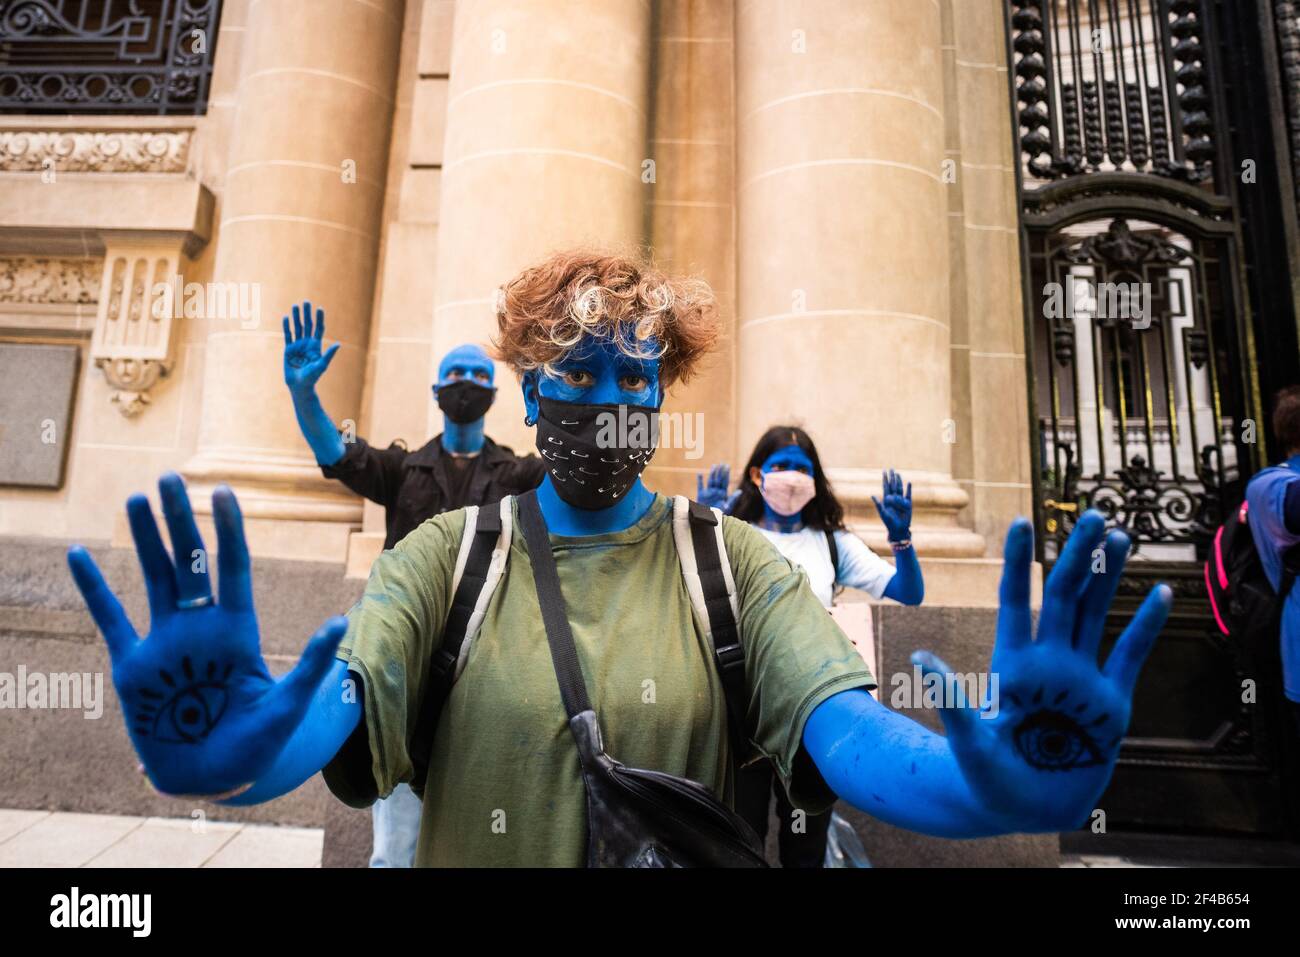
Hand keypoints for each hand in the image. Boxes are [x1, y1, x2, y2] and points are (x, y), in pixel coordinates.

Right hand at [66, 473, 347, 795]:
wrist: (214, 779)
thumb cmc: (257, 744)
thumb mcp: (288, 706)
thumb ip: (310, 664)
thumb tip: (341, 621)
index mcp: (238, 630)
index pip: (232, 568)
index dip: (227, 531)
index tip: (222, 492)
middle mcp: (201, 627)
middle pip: (190, 562)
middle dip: (180, 521)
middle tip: (170, 477)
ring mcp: (166, 644)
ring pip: (153, 578)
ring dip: (144, 540)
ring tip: (136, 497)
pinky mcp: (134, 668)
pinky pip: (109, 620)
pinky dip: (94, 589)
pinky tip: (78, 554)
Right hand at [282, 300, 339, 394]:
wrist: (299, 385)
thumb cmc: (312, 377)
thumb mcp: (322, 365)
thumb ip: (328, 354)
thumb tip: (338, 345)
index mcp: (316, 346)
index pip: (318, 329)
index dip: (319, 319)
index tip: (319, 308)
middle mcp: (307, 344)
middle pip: (307, 325)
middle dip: (307, 314)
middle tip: (306, 302)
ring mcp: (297, 345)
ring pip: (297, 328)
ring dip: (296, 317)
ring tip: (295, 306)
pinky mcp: (288, 349)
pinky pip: (287, 335)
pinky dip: (286, 326)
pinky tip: (286, 318)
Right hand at [696, 463, 739, 511]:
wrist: (709, 519)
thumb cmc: (719, 514)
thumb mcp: (728, 507)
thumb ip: (733, 499)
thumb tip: (740, 491)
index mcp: (723, 493)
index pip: (725, 481)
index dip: (726, 474)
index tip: (727, 466)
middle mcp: (716, 491)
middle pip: (718, 479)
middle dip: (720, 472)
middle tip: (722, 463)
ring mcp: (709, 492)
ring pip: (711, 481)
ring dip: (712, 474)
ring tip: (714, 466)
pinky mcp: (701, 495)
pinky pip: (700, 485)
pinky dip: (700, 480)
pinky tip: (700, 473)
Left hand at [872, 469, 911, 541]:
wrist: (898, 529)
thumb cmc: (889, 522)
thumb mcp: (882, 513)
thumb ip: (878, 504)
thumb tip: (872, 495)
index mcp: (886, 500)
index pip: (886, 487)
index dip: (885, 479)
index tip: (884, 471)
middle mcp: (893, 498)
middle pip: (893, 485)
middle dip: (892, 477)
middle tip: (891, 469)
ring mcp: (900, 500)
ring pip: (900, 488)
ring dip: (899, 481)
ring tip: (898, 474)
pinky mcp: (907, 504)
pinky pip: (908, 494)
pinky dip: (909, 489)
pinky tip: (908, 483)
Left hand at [914, 510, 1170, 831]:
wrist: (1026, 810)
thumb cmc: (987, 777)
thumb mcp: (969, 741)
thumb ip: (952, 700)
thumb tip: (920, 659)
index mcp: (1012, 664)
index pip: (1014, 600)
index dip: (1018, 561)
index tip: (1020, 520)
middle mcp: (1048, 662)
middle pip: (1063, 597)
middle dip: (1078, 556)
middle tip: (1094, 514)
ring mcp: (1081, 679)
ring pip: (1096, 615)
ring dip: (1110, 577)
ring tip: (1121, 536)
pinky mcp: (1112, 703)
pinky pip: (1130, 655)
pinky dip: (1145, 625)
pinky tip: (1160, 591)